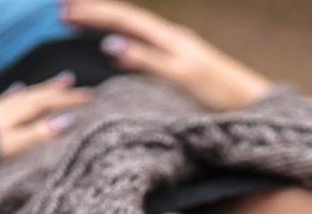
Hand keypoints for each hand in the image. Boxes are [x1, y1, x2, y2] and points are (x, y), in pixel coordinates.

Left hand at [0, 73, 91, 158]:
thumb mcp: (12, 147)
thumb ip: (38, 134)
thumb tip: (68, 121)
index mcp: (12, 117)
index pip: (44, 103)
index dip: (67, 99)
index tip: (89, 97)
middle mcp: (2, 112)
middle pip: (33, 96)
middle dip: (54, 90)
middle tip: (73, 81)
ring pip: (19, 97)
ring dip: (37, 90)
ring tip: (51, 83)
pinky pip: (1, 102)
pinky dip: (11, 95)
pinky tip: (15, 89)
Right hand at [59, 0, 272, 110]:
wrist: (250, 104)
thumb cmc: (219, 93)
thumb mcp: (181, 76)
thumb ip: (146, 60)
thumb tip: (109, 45)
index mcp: (169, 37)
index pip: (124, 19)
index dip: (94, 14)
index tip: (64, 12)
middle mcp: (170, 38)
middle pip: (126, 19)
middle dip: (94, 13)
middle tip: (62, 12)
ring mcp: (175, 50)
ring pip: (133, 30)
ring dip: (106, 24)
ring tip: (79, 21)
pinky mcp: (178, 64)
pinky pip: (143, 45)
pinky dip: (122, 40)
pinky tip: (113, 47)